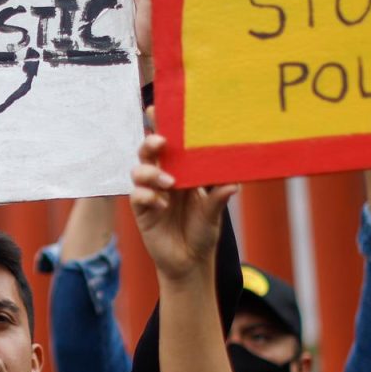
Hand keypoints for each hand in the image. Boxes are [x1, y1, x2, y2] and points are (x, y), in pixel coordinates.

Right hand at [131, 135, 236, 280]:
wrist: (190, 262)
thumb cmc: (202, 232)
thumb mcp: (214, 214)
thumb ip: (218, 198)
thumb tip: (233, 184)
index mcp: (182, 171)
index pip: (169, 145)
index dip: (161, 126)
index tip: (157, 109)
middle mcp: (163, 177)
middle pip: (148, 152)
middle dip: (150, 143)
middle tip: (162, 142)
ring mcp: (151, 193)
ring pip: (139, 171)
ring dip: (151, 172)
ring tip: (169, 183)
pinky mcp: (142, 211)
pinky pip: (137, 196)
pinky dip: (149, 196)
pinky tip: (163, 205)